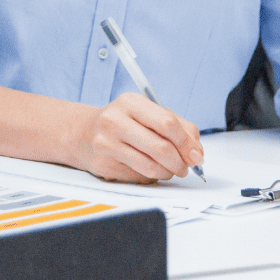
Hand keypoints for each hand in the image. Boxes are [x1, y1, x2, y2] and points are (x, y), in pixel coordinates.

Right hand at [74, 93, 202, 183]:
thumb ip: (179, 128)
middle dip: (180, 162)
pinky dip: (150, 177)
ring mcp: (106, 143)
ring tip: (167, 168)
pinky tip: (145, 168)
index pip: (168, 123)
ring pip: (152, 167)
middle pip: (162, 147)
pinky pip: (139, 177)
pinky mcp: (103, 165)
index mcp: (130, 102)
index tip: (195, 155)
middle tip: (184, 167)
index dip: (187, 143)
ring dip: (168, 172)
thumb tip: (197, 153)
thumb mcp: (148, 114)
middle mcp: (114, 120)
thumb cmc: (124, 123)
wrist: (83, 133)